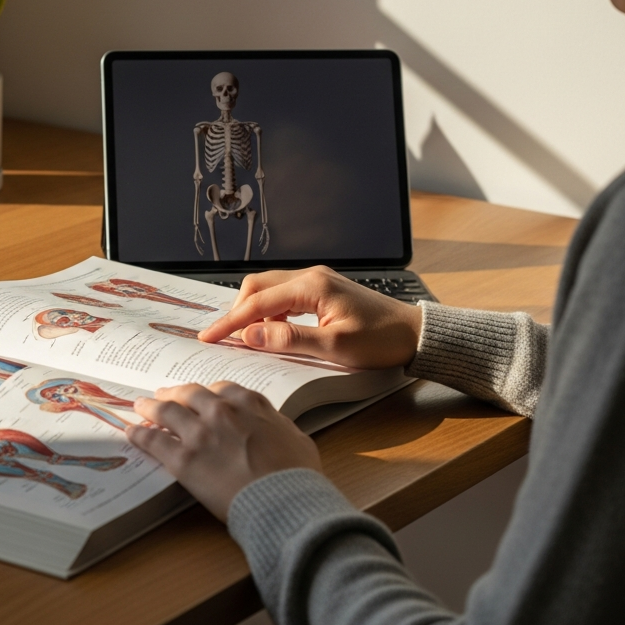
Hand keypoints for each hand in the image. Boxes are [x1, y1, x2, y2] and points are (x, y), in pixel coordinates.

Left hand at [126, 382, 319, 521]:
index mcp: (249, 404)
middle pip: (188, 394)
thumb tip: (273, 426)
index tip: (198, 396)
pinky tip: (131, 433)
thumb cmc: (297, 475)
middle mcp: (221, 411)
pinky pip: (153, 441)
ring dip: (150, 407)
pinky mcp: (183, 459)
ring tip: (140, 407)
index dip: (205, 393)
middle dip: (173, 394)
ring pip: (166, 412)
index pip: (220, 389)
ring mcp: (200, 433)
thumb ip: (278, 425)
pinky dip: (139, 435)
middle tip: (162, 395)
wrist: (284, 500)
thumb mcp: (297, 438)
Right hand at [199, 266, 421, 369]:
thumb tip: (251, 337)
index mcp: (311, 286)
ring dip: (254, 313)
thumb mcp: (334, 347)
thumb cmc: (381, 341)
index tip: (209, 337)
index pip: (258, 303)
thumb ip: (289, 340)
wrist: (415, 334)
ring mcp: (317, 281)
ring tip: (247, 340)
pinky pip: (285, 296)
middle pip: (257, 287)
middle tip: (225, 339)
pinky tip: (273, 332)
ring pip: (270, 290)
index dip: (230, 322)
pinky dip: (271, 313)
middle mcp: (311, 276)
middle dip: (237, 312)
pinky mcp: (322, 290)